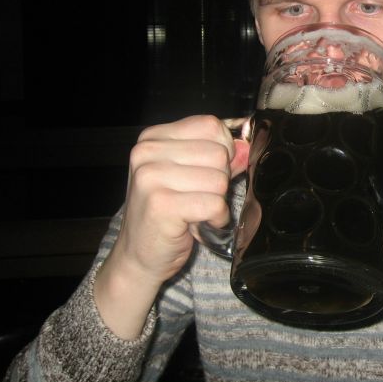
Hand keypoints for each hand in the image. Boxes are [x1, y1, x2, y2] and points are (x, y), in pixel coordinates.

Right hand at [94, 115, 249, 338]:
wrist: (137, 256)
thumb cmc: (164, 214)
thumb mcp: (188, 176)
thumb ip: (216, 158)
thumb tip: (245, 147)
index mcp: (153, 138)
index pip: (210, 125)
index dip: (223, 149)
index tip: (209, 171)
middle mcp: (146, 153)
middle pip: (218, 153)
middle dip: (220, 179)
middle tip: (199, 197)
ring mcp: (151, 178)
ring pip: (219, 179)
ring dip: (217, 201)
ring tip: (196, 211)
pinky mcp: (161, 206)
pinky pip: (214, 204)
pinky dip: (215, 218)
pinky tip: (199, 224)